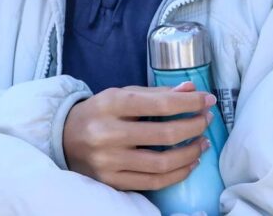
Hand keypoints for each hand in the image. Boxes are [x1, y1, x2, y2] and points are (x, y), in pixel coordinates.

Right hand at [62, 82, 214, 191]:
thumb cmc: (101, 112)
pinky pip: (152, 183)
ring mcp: (108, 162)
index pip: (161, 104)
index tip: (208, 100)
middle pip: (165, 134)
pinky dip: (177, 174)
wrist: (63, 138)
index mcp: (112, 105)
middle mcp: (108, 134)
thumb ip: (157, 93)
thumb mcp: (123, 94)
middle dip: (194, 126)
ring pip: (162, 163)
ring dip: (190, 152)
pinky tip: (190, 162)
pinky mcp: (111, 182)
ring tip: (203, 142)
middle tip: (207, 120)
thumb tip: (192, 89)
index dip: (190, 103)